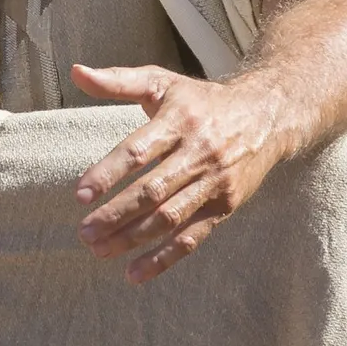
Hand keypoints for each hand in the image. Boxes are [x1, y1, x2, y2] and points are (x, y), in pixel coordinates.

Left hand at [68, 60, 300, 281]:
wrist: (268, 115)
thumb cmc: (202, 100)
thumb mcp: (163, 82)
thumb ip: (118, 81)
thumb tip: (78, 72)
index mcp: (179, 121)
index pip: (138, 151)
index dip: (108, 173)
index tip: (81, 195)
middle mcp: (198, 152)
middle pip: (152, 190)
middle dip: (116, 214)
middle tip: (85, 233)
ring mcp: (214, 182)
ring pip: (170, 217)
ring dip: (133, 238)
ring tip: (100, 250)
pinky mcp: (225, 205)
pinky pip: (193, 236)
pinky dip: (164, 258)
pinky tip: (134, 272)